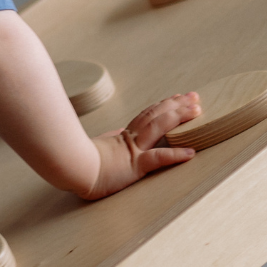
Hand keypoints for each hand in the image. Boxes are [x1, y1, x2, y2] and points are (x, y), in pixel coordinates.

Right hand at [78, 93, 200, 199]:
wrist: (69, 169)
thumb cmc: (77, 163)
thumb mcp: (97, 148)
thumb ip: (109, 140)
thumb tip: (116, 133)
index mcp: (122, 137)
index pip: (146, 116)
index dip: (163, 106)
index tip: (176, 97)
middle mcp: (130, 140)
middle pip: (157, 115)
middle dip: (177, 105)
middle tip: (194, 96)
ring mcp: (132, 151)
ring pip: (160, 127)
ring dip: (180, 117)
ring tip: (197, 110)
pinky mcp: (134, 166)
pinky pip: (158, 158)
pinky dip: (175, 154)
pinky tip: (191, 153)